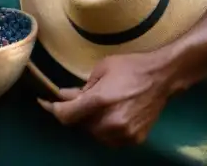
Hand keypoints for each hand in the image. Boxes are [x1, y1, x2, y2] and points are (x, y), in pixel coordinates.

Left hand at [38, 52, 175, 146]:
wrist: (162, 77)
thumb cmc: (130, 67)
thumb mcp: (101, 69)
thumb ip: (81, 87)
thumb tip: (63, 96)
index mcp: (100, 100)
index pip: (67, 114)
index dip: (52, 109)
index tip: (44, 102)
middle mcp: (111, 121)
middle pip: (80, 124)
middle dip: (77, 112)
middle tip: (83, 98)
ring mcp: (124, 133)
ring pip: (95, 134)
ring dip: (91, 122)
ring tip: (101, 105)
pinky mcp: (134, 139)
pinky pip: (111, 139)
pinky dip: (106, 129)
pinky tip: (112, 114)